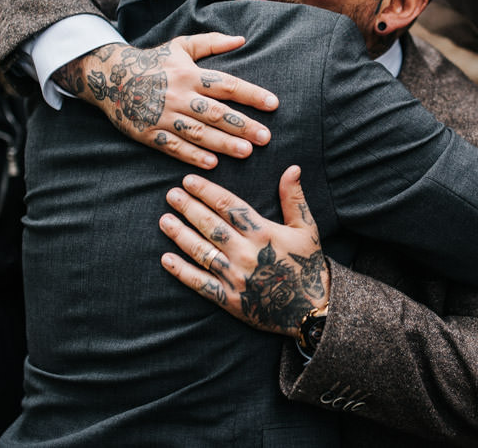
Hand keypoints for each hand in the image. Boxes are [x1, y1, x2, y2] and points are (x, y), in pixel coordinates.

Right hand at [52, 34, 278, 168]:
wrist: (108, 75)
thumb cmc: (153, 61)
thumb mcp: (181, 45)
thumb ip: (212, 42)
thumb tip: (241, 39)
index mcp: (190, 74)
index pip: (227, 85)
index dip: (252, 94)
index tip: (274, 104)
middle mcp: (179, 95)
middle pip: (216, 112)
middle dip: (242, 125)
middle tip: (266, 138)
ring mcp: (163, 115)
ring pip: (198, 132)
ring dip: (222, 143)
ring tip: (246, 152)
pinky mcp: (148, 133)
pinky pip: (173, 146)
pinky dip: (192, 155)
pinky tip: (211, 163)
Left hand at [159, 166, 328, 337]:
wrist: (312, 309)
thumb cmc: (308, 264)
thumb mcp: (306, 228)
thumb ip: (294, 198)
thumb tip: (292, 167)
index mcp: (264, 233)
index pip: (228, 206)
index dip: (206, 191)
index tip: (189, 180)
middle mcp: (247, 253)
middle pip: (210, 226)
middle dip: (189, 208)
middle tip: (171, 195)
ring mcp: (236, 277)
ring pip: (202, 251)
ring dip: (181, 235)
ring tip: (165, 220)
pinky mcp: (230, 299)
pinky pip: (201, 283)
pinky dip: (182, 271)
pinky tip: (166, 259)